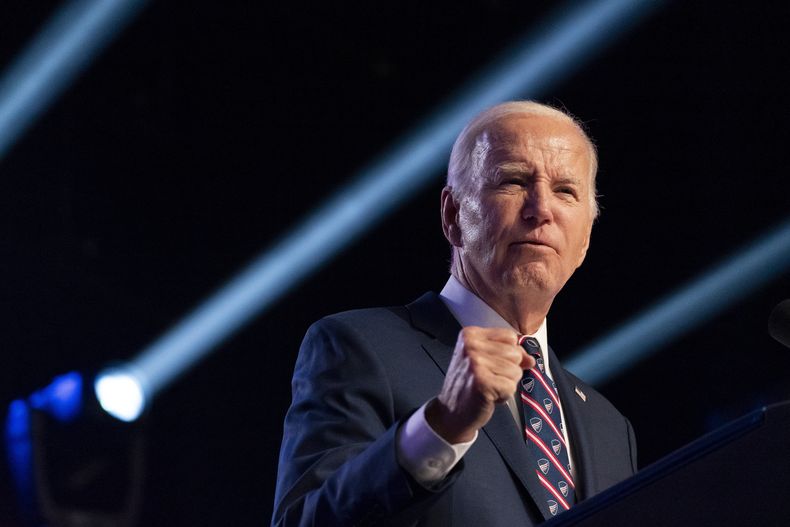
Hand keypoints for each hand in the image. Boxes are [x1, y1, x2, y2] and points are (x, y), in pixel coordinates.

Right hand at [425, 327, 534, 443]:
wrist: (451, 412)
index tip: (492, 365)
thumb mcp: (485, 361)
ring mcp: (475, 362)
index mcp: (470, 334)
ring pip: (515, 370)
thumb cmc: (469, 386)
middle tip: (488, 379)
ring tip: (488, 387)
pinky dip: (503, 396)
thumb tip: (531, 359)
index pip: (509, 336)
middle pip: (515, 353)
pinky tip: (488, 396)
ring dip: (506, 384)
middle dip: (508, 370)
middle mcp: (470, 345)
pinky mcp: (482, 382)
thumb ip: (508, 355)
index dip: (509, 354)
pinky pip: (511, 387)